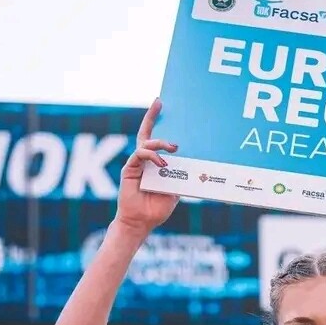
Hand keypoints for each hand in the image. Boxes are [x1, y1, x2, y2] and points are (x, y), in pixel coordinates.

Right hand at [114, 98, 179, 234]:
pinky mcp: (129, 169)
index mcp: (155, 164)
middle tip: (159, 102)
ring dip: (160, 143)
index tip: (164, 107)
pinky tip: (162, 163)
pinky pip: (140, 155)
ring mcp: (136, 164)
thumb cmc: (157, 208)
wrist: (142, 222)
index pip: (156, 141)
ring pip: (146, 144)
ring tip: (174, 148)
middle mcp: (144, 161)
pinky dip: (152, 157)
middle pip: (146, 134)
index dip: (159, 125)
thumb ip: (180, 176)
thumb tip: (196, 166)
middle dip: (151, 116)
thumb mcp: (175, 190)